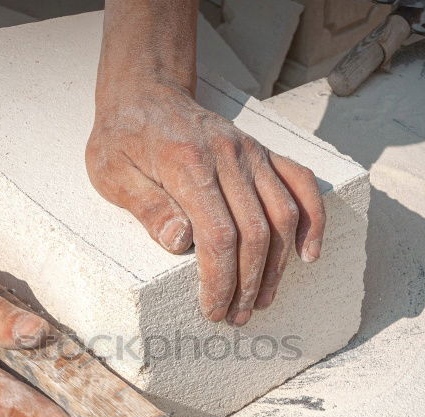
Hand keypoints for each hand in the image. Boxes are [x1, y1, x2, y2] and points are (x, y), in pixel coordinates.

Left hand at [86, 82, 325, 325]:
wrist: (146, 91)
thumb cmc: (123, 137)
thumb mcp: (111, 172)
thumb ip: (145, 207)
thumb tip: (179, 243)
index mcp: (187, 163)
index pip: (218, 234)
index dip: (220, 279)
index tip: (213, 309)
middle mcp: (228, 156)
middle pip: (255, 231)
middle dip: (248, 283)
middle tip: (236, 317)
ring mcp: (251, 152)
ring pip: (283, 214)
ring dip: (277, 265)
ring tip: (262, 300)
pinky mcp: (263, 152)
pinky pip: (301, 183)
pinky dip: (313, 220)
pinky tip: (308, 255)